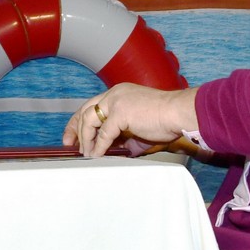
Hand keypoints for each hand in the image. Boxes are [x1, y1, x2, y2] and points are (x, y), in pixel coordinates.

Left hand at [63, 85, 199, 158]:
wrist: (179, 113)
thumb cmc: (165, 120)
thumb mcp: (138, 128)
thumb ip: (123, 137)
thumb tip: (112, 152)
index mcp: (118, 93)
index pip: (91, 106)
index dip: (79, 121)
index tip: (73, 136)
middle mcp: (114, 94)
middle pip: (85, 110)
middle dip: (74, 129)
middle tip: (70, 145)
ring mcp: (116, 101)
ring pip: (89, 120)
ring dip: (85, 139)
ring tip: (86, 153)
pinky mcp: (121, 112)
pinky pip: (104, 133)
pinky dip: (98, 146)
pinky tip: (97, 155)